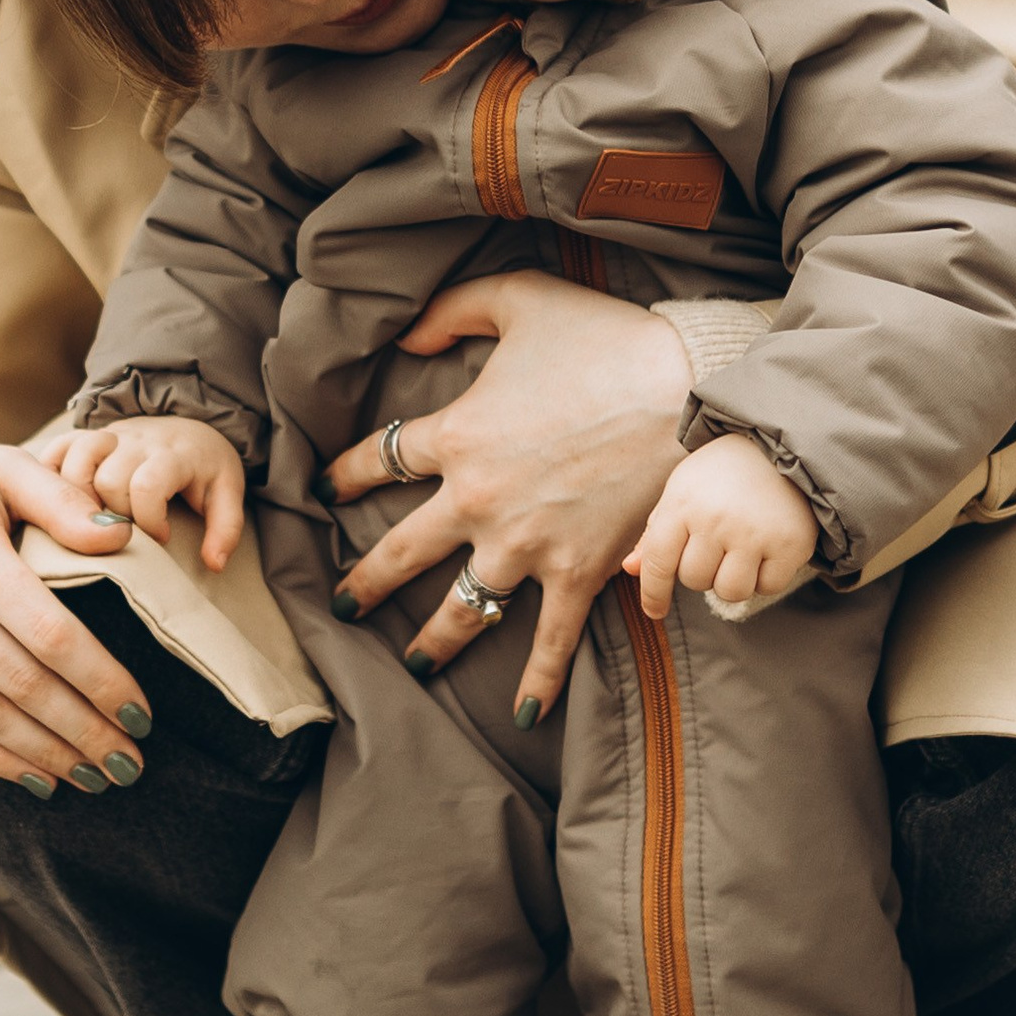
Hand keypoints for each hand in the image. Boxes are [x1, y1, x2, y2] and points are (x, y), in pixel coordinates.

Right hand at [0, 434, 158, 795]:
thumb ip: (63, 502)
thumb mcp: (2, 466)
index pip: (50, 633)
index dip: (101, 681)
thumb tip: (123, 540)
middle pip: (21, 684)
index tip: (142, 713)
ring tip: (95, 776)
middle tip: (131, 762)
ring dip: (44, 755)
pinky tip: (38, 776)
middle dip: (84, 732)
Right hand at [56, 417, 246, 571]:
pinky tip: (60, 505)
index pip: (147, 485)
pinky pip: (56, 448)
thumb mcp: (226, 495)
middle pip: (108, 479)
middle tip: (128, 531)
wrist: (188, 428)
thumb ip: (225, 529)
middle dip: (115, 514)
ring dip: (80, 498)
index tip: (161, 537)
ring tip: (94, 522)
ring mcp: (106, 436)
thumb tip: (213, 564)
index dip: (149, 520)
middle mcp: (135, 441)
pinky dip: (51, 476)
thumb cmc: (203, 469)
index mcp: (171, 454)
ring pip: (77, 462)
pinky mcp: (84, 436)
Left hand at [321, 271, 692, 720]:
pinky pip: (550, 640)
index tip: (330, 489)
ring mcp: (525, 545)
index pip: (380, 460)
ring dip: (433, 643)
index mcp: (457, 435)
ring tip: (413, 666)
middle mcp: (477, 501)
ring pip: (462, 610)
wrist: (686, 390)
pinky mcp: (577, 573)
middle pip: (401, 552)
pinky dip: (537, 682)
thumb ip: (453, 311)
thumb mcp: (519, 299)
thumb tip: (406, 339)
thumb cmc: (605, 339)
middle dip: (367, 582)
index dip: (348, 474)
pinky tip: (523, 716)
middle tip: (346, 604)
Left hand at [624, 433, 817, 621]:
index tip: (654, 611)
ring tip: (740, 551)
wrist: (780, 447)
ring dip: (733, 580)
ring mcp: (754, 532)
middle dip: (703, 571)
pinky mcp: (789, 543)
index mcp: (682, 502)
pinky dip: (765, 577)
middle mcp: (715, 518)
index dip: (653, 593)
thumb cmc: (721, 474)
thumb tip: (630, 569)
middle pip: (695, 581)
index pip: (658, 562)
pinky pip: (767, 587)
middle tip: (718, 544)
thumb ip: (656, 533)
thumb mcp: (681, 491)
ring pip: (730, 591)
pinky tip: (766, 549)